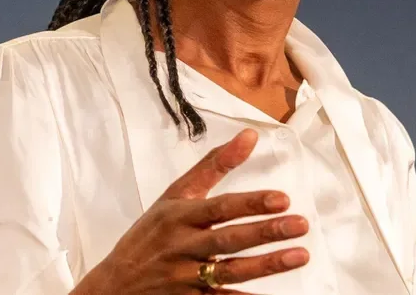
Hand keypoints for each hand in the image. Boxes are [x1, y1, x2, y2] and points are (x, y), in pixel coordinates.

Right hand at [73, 129, 309, 293]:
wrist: (115, 284)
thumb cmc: (150, 234)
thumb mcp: (175, 196)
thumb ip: (213, 166)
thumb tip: (250, 136)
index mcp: (178, 217)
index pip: (219, 207)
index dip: (251, 203)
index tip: (282, 199)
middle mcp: (182, 246)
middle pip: (227, 239)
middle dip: (265, 232)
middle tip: (300, 224)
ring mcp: (186, 277)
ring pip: (229, 271)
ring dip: (266, 265)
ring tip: (299, 255)